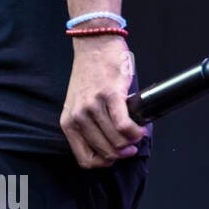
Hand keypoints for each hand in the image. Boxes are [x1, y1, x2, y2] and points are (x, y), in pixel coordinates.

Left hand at [60, 37, 147, 167]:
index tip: (115, 157)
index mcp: (68, 122)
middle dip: (122, 154)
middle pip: (105, 152)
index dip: (104, 163)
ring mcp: (92, 106)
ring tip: (137, 134)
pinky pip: (124, 126)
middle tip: (131, 146)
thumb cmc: (90, 75)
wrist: (94, 46)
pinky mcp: (110, 95)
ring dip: (132, 142)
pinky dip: (136, 132)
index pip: (84, 159)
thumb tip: (111, 148)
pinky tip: (140, 128)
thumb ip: (88, 125)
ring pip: (117, 141)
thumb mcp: (79, 105)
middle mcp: (78, 116)